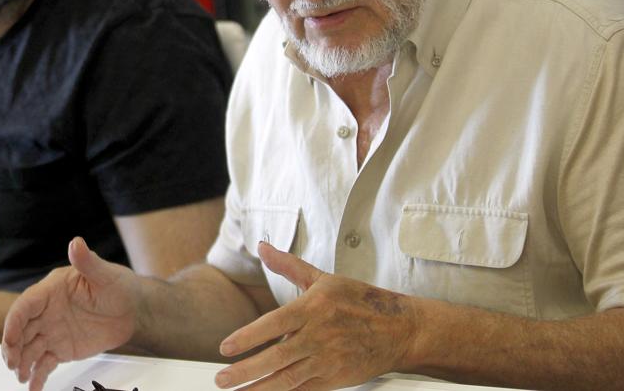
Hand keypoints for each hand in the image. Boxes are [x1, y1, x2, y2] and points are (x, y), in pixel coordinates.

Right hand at [2, 237, 139, 390]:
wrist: (134, 311)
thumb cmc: (119, 286)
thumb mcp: (105, 274)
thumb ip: (87, 261)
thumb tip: (76, 242)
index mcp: (51, 290)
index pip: (25, 306)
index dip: (14, 322)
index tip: (10, 340)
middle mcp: (47, 311)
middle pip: (21, 330)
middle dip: (12, 347)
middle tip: (12, 364)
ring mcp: (52, 331)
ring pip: (29, 348)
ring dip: (21, 363)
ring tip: (21, 377)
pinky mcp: (61, 349)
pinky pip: (44, 364)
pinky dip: (37, 376)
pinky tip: (33, 387)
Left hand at [213, 242, 416, 389]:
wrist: (401, 329)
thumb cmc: (361, 302)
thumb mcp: (323, 279)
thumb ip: (289, 265)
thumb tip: (263, 247)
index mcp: (313, 309)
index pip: (274, 324)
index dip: (248, 337)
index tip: (225, 347)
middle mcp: (318, 336)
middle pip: (277, 358)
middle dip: (246, 371)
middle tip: (222, 379)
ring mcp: (327, 361)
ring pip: (288, 379)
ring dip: (260, 389)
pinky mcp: (335, 379)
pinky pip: (304, 390)